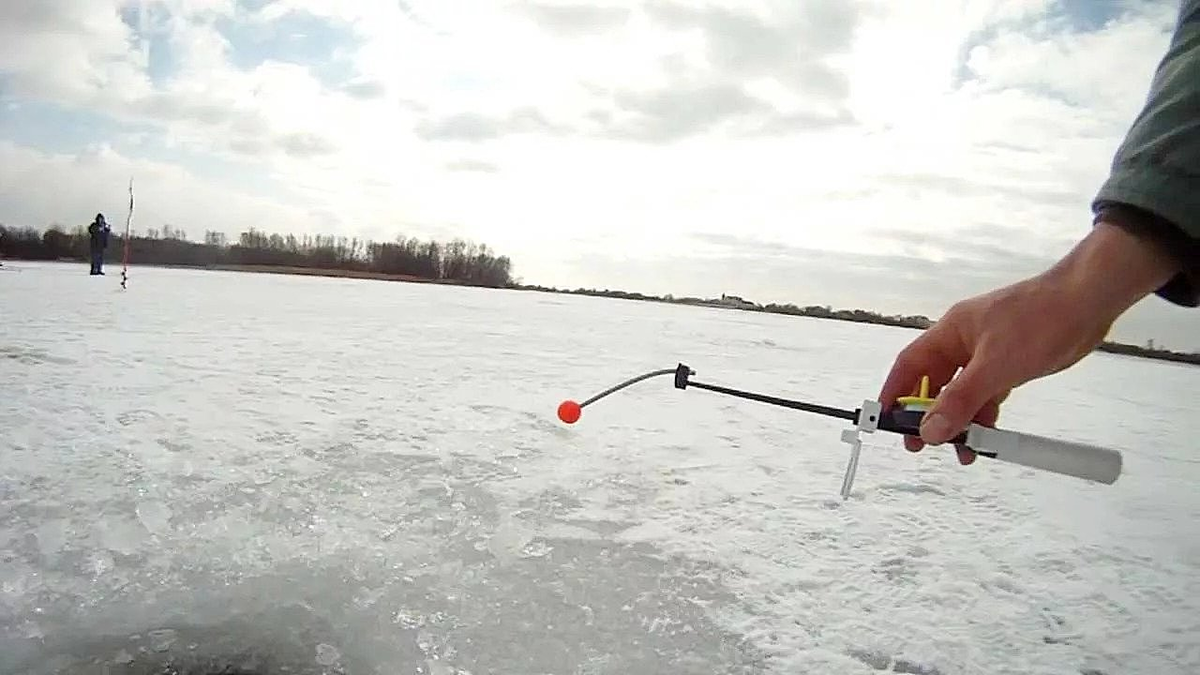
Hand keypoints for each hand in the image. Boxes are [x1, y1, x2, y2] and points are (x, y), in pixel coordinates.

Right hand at [878, 220, 1182, 461]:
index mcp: (950, 333)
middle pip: (933, 383)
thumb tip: (928, 431)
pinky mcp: (1010, 364)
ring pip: (962, 393)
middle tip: (920, 445)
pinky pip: (987, 395)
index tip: (886, 422)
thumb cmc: (1037, 322)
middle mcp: (963, 343)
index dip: (894, 393)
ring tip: (963, 452)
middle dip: (926, 415)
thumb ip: (960, 400)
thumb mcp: (995, 366)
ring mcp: (987, 354)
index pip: (909, 365)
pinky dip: (984, 416)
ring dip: (959, 421)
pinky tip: (987, 437)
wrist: (1088, 302)